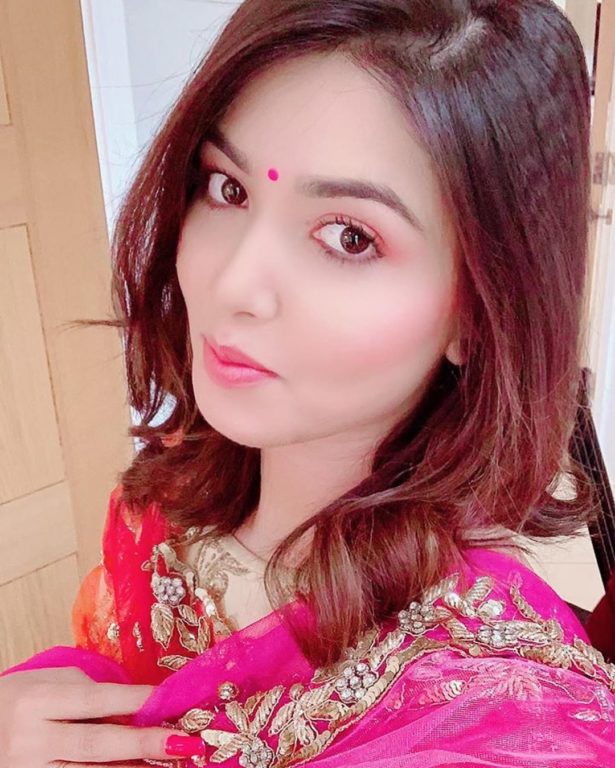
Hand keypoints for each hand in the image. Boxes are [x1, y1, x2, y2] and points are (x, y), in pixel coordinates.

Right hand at [0, 666, 200, 765]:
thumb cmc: (19, 702)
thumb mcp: (47, 686)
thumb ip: (87, 695)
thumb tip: (136, 709)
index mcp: (36, 701)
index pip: (95, 700)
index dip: (136, 701)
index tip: (173, 701)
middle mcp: (30, 741)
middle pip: (96, 743)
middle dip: (143, 743)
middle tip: (184, 742)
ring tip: (169, 763)